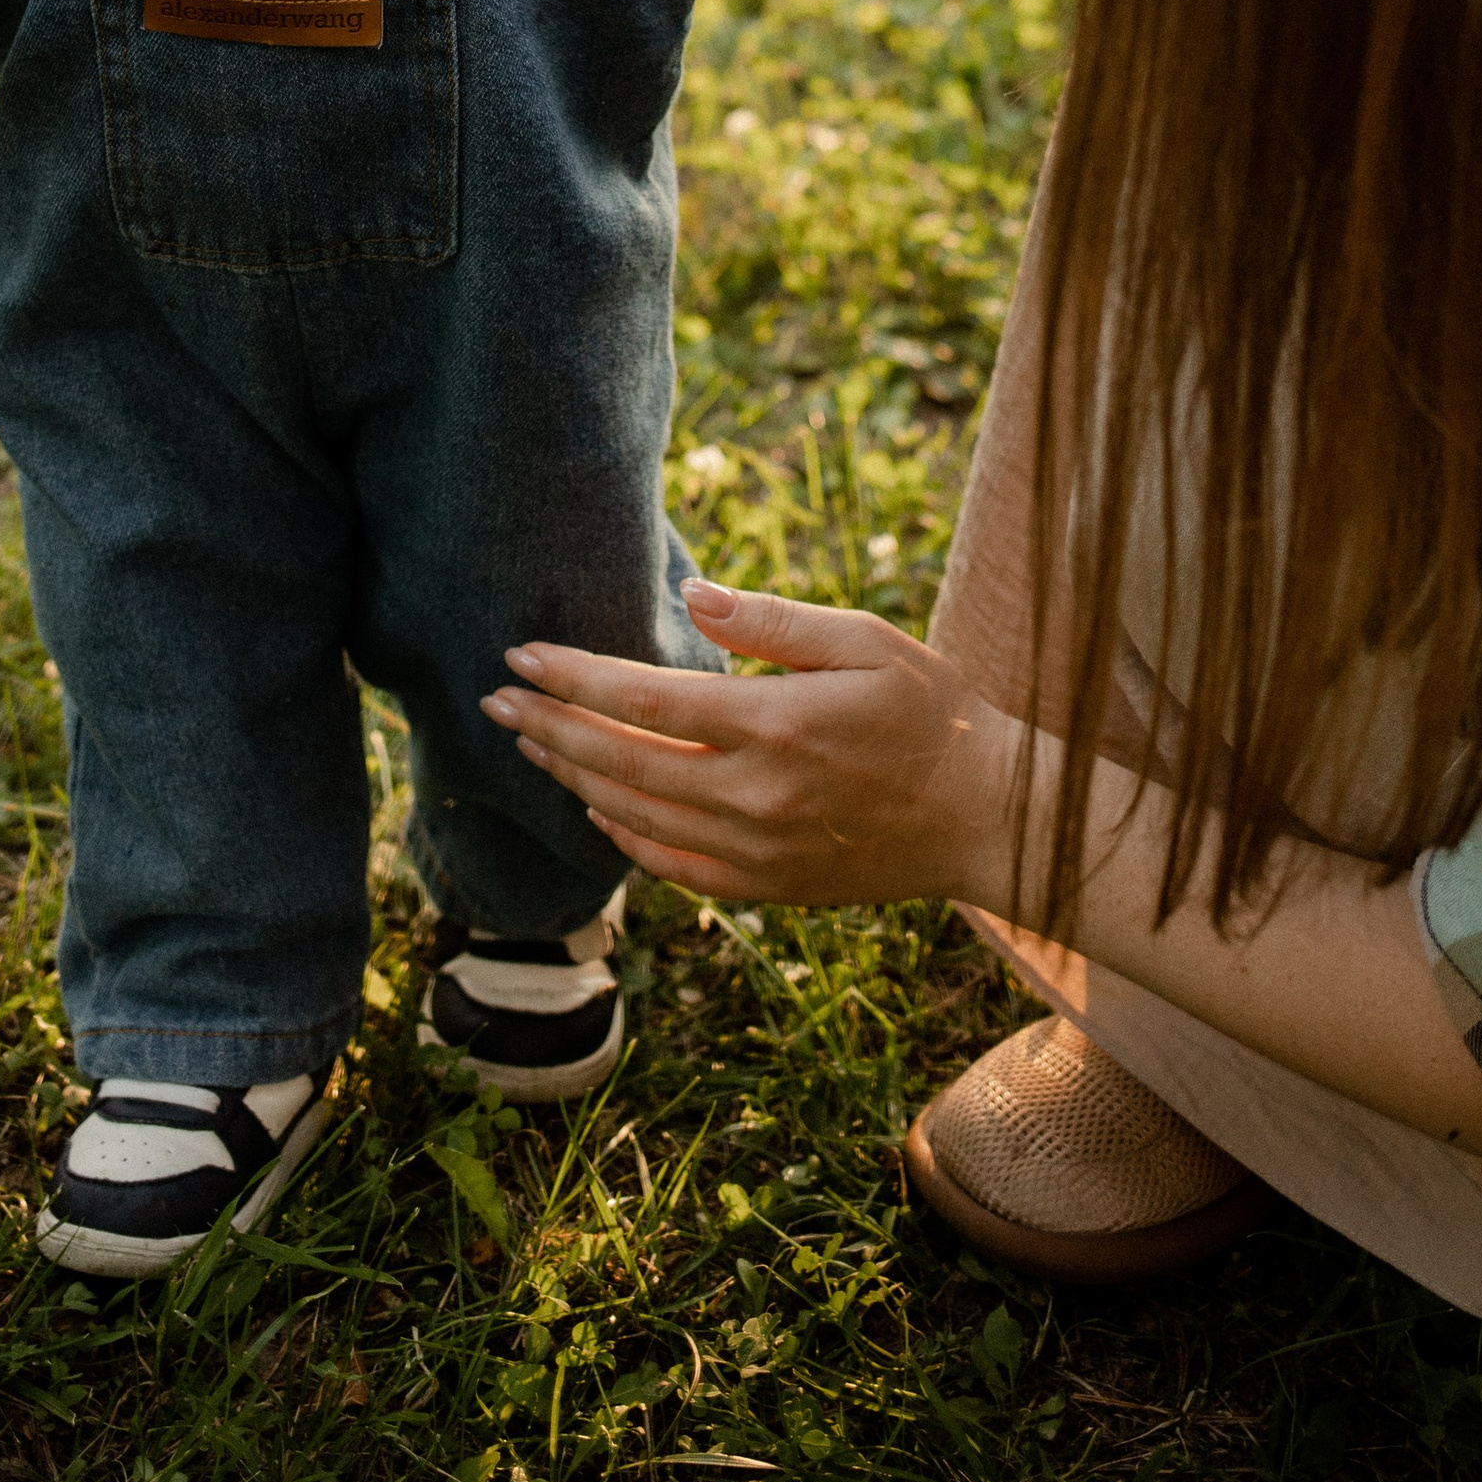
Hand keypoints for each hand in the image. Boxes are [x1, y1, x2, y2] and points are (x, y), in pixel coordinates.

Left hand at [482, 579, 1021, 909]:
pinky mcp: (768, 886)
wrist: (985, 816)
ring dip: (572, 777)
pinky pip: (674, 867)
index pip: (645, 699)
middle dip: (549, 726)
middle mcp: (756, 797)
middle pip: (621, 762)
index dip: (574, 676)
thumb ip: (773, 621)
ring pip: (636, 816)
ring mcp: (759, 851)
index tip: (520, 655)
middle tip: (495, 699)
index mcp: (776, 726)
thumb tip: (692, 594)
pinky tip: (595, 805)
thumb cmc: (930, 710)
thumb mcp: (864, 641)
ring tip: (529, 742)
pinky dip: (624, 838)